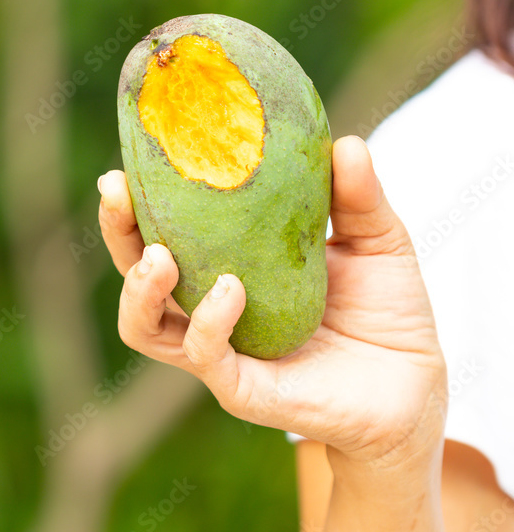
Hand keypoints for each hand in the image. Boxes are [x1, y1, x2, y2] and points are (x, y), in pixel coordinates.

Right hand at [99, 136, 446, 467]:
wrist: (416, 386)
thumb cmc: (384, 311)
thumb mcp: (374, 241)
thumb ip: (357, 197)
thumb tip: (345, 143)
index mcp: (225, 269)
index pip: (161, 234)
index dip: (135, 202)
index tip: (127, 162)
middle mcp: (208, 310)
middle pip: (134, 275)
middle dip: (116, 233)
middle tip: (116, 192)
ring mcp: (219, 353)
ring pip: (143, 327)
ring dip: (138, 288)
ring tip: (158, 256)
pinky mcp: (243, 388)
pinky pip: (205, 355)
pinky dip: (208, 321)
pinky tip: (229, 288)